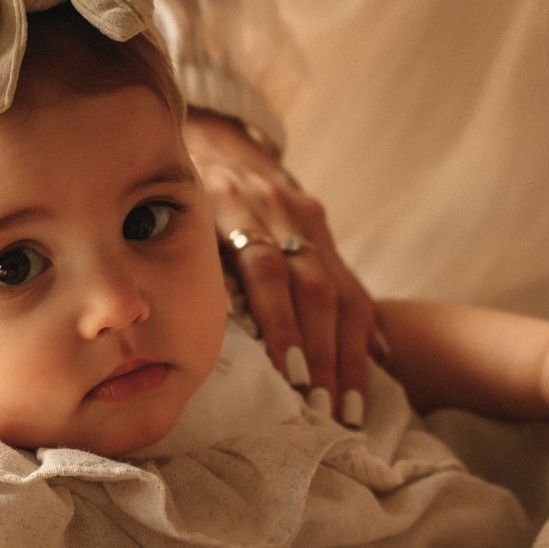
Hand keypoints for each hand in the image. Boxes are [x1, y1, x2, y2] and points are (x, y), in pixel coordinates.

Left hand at [186, 111, 377, 427]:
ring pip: (339, 290)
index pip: (266, 271)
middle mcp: (275, 205)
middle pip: (312, 286)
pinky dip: (364, 328)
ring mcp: (305, 215)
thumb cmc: (176, 197)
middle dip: (322, 354)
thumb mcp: (169, 218)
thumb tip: (189, 336)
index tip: (291, 378)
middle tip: (324, 410)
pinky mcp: (323, 227)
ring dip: (347, 355)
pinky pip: (351, 283)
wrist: (213, 137)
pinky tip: (379, 367)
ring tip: (349, 410)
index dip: (281, 326)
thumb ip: (182, 264)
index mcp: (230, 202)